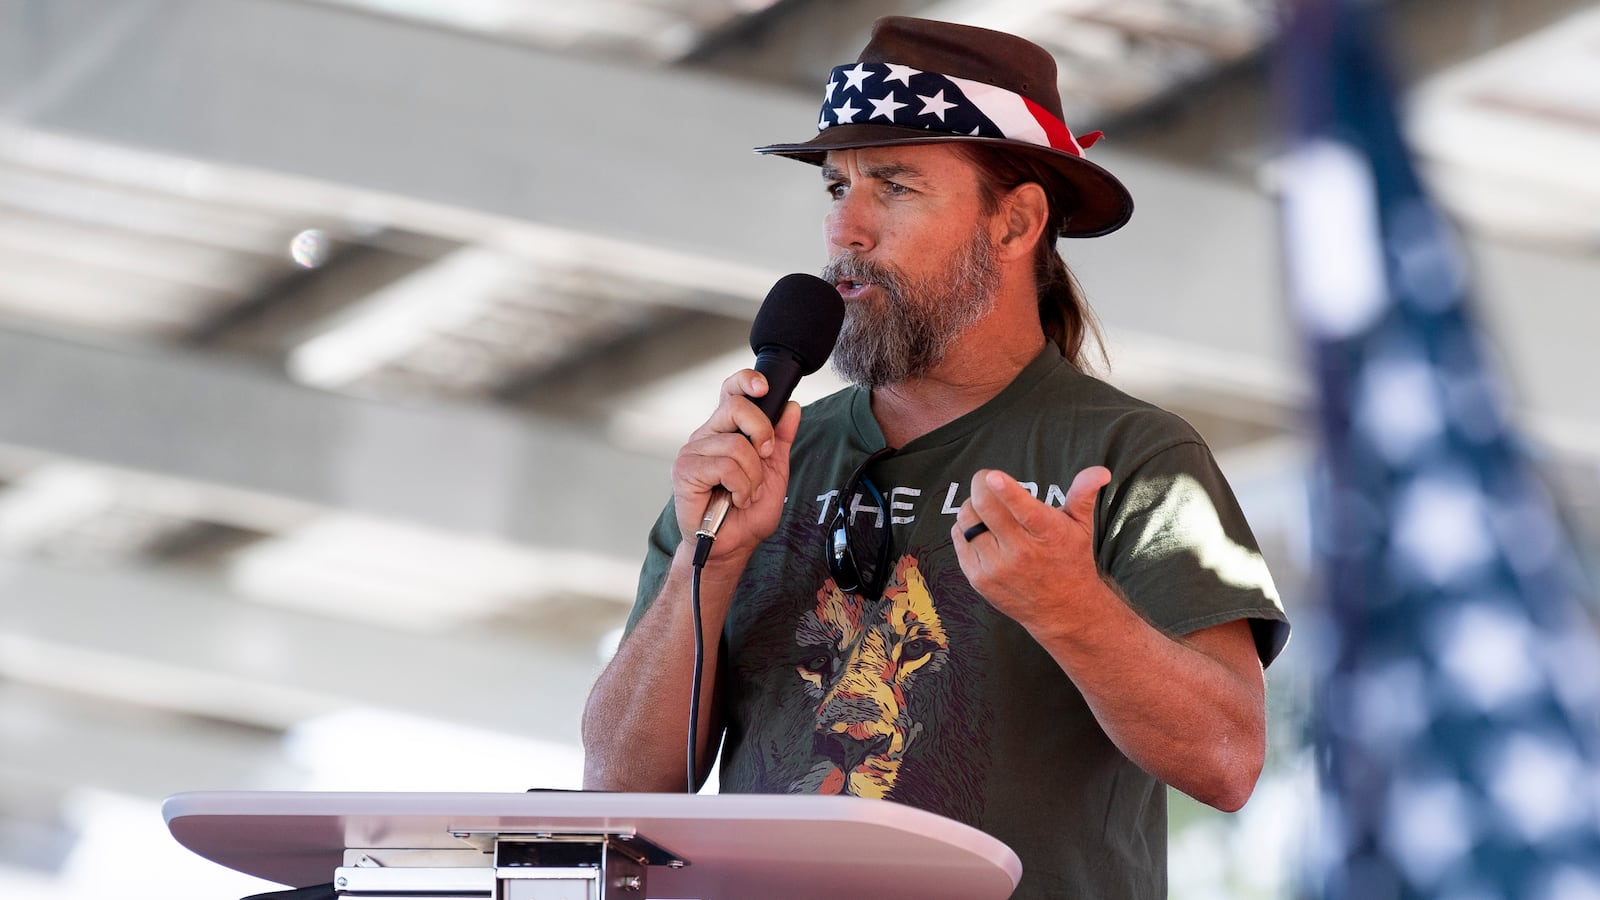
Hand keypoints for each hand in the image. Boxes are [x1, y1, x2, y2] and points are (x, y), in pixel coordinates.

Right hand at [671, 369, 799, 564]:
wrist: (732, 546)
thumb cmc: (748, 512)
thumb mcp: (775, 471)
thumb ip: (780, 439)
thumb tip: (791, 407)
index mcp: (725, 430)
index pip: (730, 391)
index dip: (746, 381)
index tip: (764, 388)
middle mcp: (706, 435)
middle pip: (735, 407)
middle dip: (761, 432)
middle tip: (764, 458)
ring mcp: (692, 452)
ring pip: (735, 444)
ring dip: (752, 475)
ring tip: (746, 493)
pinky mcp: (685, 471)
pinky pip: (724, 466)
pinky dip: (740, 486)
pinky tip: (735, 499)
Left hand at [950, 466, 1110, 634]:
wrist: (1062, 609)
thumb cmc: (1071, 559)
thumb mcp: (1082, 526)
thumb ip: (1084, 494)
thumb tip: (1101, 471)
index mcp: (1047, 534)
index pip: (1024, 510)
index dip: (1006, 491)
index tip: (993, 476)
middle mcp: (1021, 552)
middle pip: (985, 508)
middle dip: (980, 485)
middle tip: (987, 480)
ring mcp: (996, 567)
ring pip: (967, 519)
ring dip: (972, 506)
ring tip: (987, 509)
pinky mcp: (978, 578)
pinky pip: (959, 538)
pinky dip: (965, 527)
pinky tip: (981, 530)